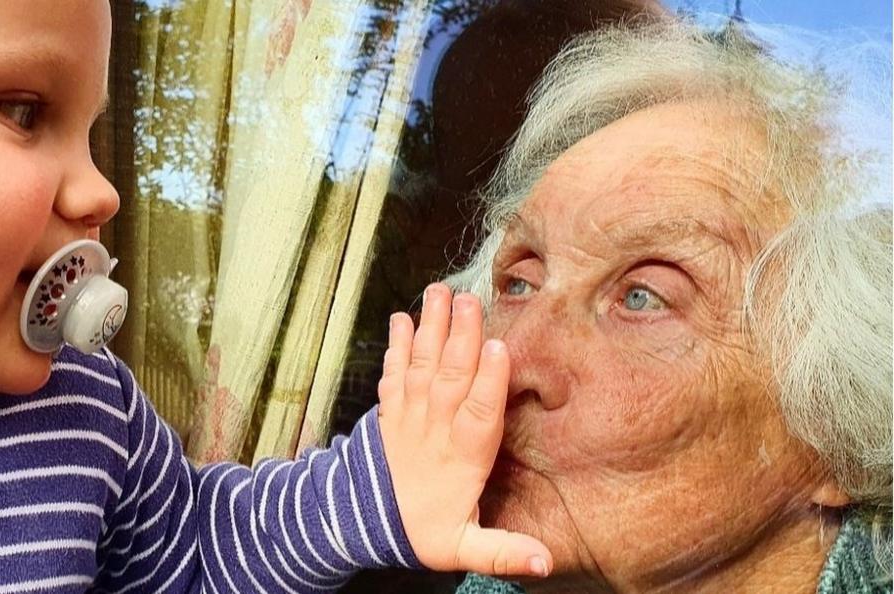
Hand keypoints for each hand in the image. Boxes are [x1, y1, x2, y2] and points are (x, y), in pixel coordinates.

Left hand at [377, 282, 551, 577]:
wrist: (363, 525)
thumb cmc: (424, 531)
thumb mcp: (465, 548)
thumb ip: (504, 551)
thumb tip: (546, 562)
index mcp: (461, 459)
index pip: (478, 415)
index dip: (489, 382)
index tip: (500, 348)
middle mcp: (434, 430)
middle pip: (450, 378)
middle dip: (461, 338)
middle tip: (470, 300)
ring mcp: (408, 416)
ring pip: (421, 367)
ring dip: (430, 328)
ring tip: (438, 292)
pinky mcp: (389, 409)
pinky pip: (392, 373)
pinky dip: (395, 345)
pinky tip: (401, 318)